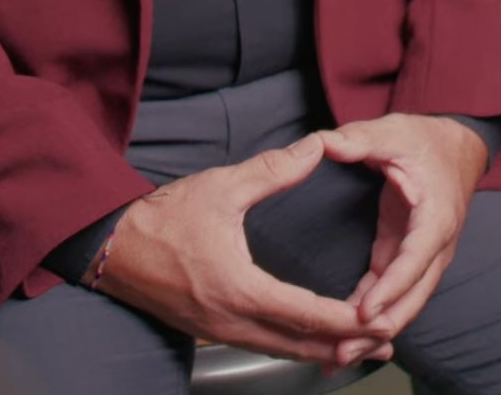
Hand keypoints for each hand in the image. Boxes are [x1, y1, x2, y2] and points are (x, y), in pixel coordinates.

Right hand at [90, 134, 391, 368]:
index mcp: (238, 287)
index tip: (379, 317)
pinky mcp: (213, 332)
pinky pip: (265, 348)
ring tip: (364, 345)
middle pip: (300, 345)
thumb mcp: (220, 187)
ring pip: (283, 352)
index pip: (304, 313)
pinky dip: (297, 348)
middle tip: (387, 340)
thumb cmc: (163, 218)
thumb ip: (272, 170)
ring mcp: (220, 331)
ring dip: (325, 351)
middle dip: (347, 346)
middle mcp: (231, 319)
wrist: (112, 248)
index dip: (347, 320)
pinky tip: (315, 343)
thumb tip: (316, 147)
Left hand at [321, 113, 491, 337]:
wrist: (456, 147)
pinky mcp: (405, 257)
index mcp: (436, 217)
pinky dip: (369, 315)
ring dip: (372, 331)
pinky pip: (388, 293)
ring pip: (402, 304)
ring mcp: (422, 256)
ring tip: (337, 356)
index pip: (415, 260)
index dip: (391, 289)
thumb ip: (360, 138)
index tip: (365, 313)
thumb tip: (326, 143)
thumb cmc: (427, 141)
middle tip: (343, 350)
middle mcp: (435, 245)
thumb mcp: (394, 132)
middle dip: (379, 328)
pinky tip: (344, 335)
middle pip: (412, 297)